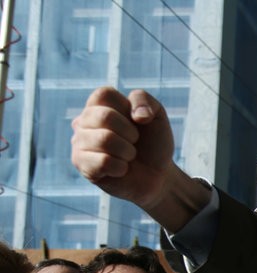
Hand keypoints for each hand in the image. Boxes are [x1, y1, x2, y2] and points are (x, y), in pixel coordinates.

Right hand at [70, 87, 207, 230]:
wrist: (157, 175)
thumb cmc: (153, 143)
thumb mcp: (156, 115)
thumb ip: (144, 99)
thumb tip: (136, 115)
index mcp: (98, 105)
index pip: (103, 94)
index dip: (126, 108)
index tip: (136, 121)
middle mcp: (83, 121)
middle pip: (104, 116)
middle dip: (130, 133)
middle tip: (134, 141)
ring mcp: (79, 142)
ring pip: (104, 140)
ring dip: (127, 151)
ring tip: (128, 156)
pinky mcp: (80, 164)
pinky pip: (103, 162)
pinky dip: (121, 167)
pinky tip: (121, 169)